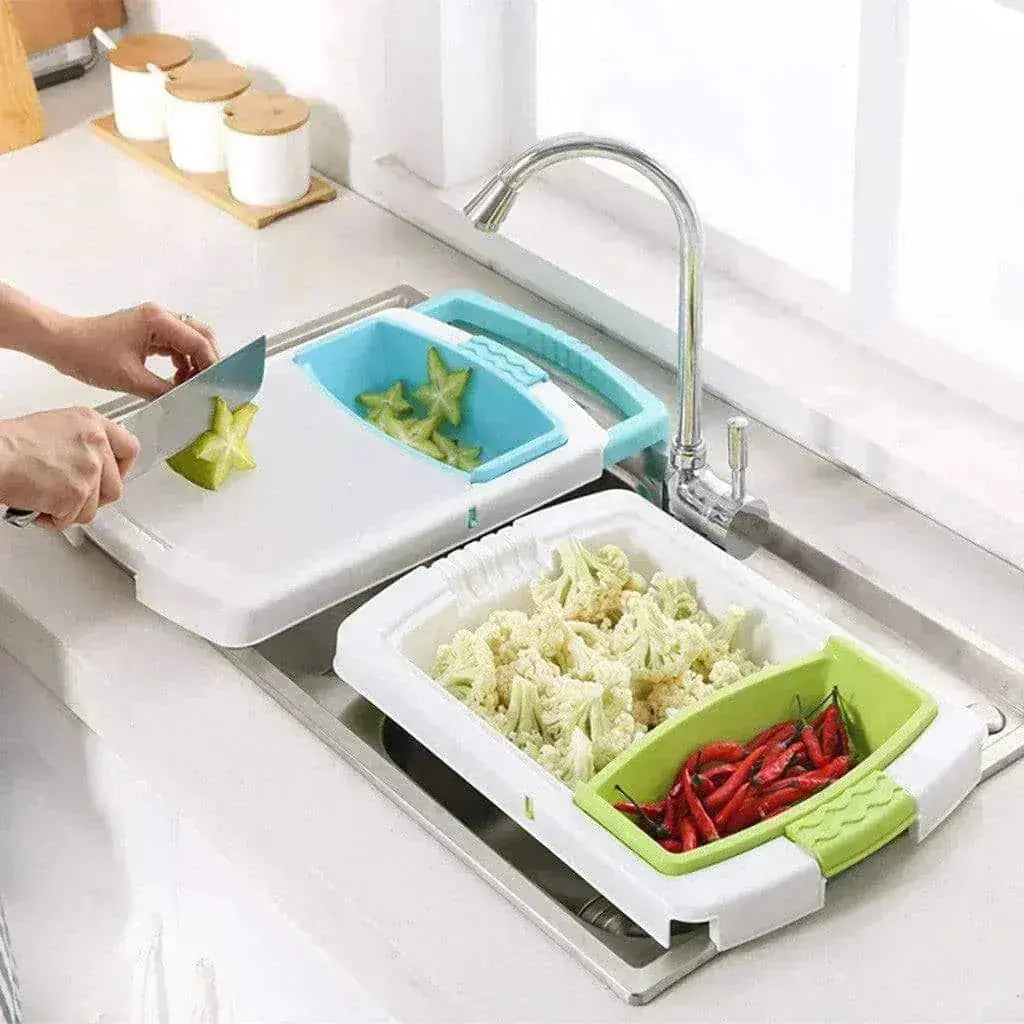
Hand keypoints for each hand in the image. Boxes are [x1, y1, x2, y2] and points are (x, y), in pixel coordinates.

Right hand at [0, 408, 139, 528]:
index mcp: (92, 424)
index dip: (121, 468)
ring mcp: (89, 471)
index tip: (111, 476)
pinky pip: (73, 518)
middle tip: (72, 495)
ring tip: (48, 498)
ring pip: (94, 507)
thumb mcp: (58, 427)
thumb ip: (84, 443)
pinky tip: (39, 505)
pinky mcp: (77, 494)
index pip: (129, 449)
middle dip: (93, 498)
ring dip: (71, 509)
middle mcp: (96, 445)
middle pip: (115, 486)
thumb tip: (92, 462)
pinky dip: (55, 519)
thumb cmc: (12, 444)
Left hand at [50, 303, 218, 399]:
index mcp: (158, 320)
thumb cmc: (89, 355)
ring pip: (189, 340)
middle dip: (208, 361)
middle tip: (208, 385)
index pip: (198, 341)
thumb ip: (164, 390)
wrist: (60, 343)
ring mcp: (154, 322)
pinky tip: (176, 380)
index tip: (216, 386)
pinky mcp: (147, 331)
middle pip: (200, 335)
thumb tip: (187, 400)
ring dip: (194, 363)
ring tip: (190, 386)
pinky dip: (182, 362)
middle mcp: (160, 316)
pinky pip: (175, 345)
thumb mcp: (130, 379)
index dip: (211, 365)